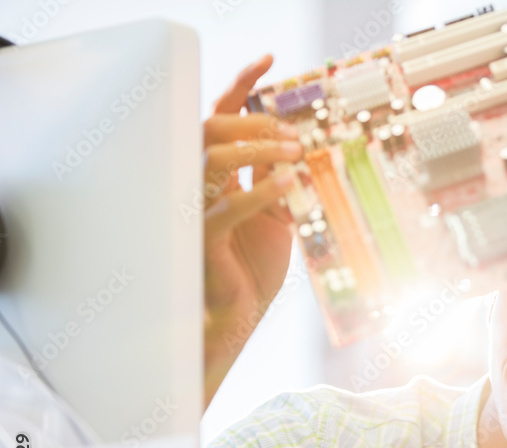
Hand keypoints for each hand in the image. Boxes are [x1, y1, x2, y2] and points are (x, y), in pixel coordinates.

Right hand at [203, 54, 303, 408]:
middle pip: (213, 128)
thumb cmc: (252, 268)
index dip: (241, 85)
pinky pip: (225, 206)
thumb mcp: (275, 216)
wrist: (237, 316)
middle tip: (296, 134)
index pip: (221, 117)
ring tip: (298, 154)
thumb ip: (278, 181)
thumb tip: (299, 148)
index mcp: (215, 175)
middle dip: (256, 122)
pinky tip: (292, 184)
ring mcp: (196, 209)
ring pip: (212, 158)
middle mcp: (198, 185)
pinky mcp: (203, 239)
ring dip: (259, 149)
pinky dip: (261, 190)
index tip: (269, 61)